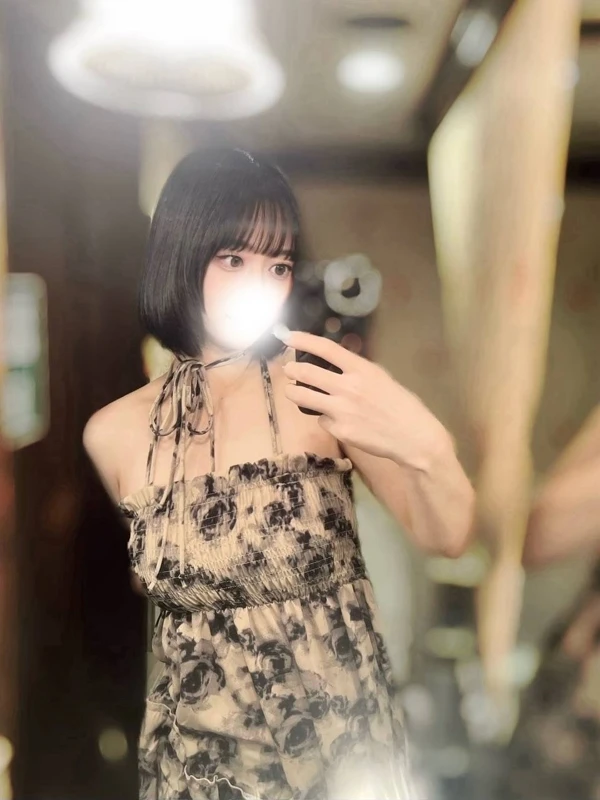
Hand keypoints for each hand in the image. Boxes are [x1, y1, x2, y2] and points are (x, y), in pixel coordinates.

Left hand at [277, 328, 449, 467]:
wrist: (412, 436)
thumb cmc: (401, 404)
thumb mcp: (381, 378)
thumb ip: (357, 370)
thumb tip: (335, 364)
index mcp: (361, 369)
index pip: (326, 349)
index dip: (303, 340)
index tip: (288, 337)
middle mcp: (348, 387)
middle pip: (306, 372)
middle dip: (291, 370)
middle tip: (287, 370)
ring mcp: (341, 410)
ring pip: (303, 397)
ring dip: (293, 392)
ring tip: (293, 391)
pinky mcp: (340, 431)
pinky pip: (321, 421)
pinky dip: (324, 419)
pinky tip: (337, 421)